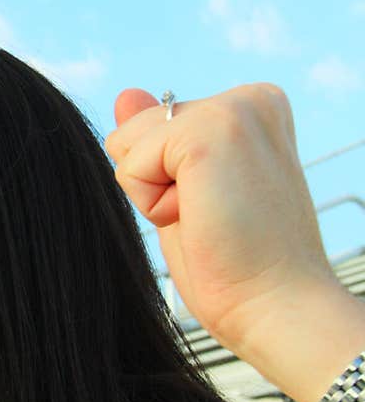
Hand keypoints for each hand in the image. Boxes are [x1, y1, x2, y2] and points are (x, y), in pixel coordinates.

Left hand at [104, 83, 337, 356]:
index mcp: (252, 110)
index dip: (167, 185)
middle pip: (137, 131)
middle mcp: (250, 97)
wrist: (278, 307)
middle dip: (156, 187)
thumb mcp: (186, 193)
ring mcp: (234, 107)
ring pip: (128, 145)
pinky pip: (129, 165)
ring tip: (210, 221)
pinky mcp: (210, 130)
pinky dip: (151, 206)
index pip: (158, 131)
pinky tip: (201, 219)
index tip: (220, 214)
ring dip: (153, 197)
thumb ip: (156, 142)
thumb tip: (123, 94)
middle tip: (214, 222)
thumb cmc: (238, 270)